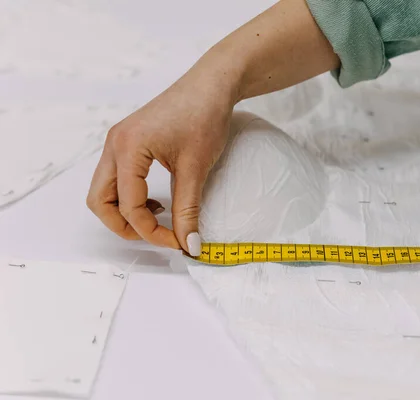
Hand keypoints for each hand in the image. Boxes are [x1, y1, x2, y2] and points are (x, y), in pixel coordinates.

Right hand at [86, 0, 338, 254]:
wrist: (212, 84)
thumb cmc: (204, 117)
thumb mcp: (196, 169)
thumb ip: (189, 210)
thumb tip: (189, 245)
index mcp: (127, 149)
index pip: (129, 206)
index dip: (152, 232)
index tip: (179, 243)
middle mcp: (115, 145)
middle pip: (100, 201)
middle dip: (123, 226)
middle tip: (156, 237)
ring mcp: (118, 141)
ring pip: (104, 190)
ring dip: (124, 211)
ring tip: (156, 219)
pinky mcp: (129, 141)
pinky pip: (116, 177)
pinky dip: (129, 195)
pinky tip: (155, 200)